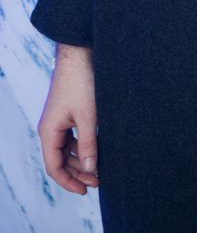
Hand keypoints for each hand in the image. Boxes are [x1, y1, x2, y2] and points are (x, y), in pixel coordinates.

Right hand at [37, 44, 98, 194]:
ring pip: (66, 148)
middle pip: (60, 160)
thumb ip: (88, 144)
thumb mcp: (88, 116)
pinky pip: (72, 136)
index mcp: (49, 131)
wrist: (80, 53)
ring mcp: (58, 120)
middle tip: (98, 181)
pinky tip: (97, 148)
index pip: (54, 166)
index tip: (86, 190)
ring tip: (99, 168)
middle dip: (78, 172)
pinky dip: (82, 145)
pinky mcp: (67, 112)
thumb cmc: (81, 81)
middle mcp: (50, 128)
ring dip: (81, 160)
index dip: (69, 181)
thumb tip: (90, 169)